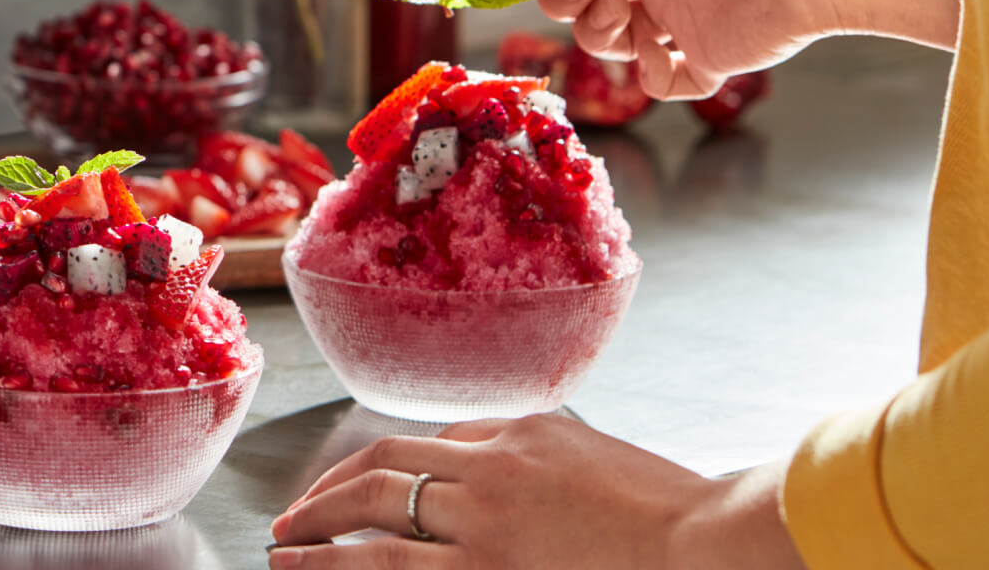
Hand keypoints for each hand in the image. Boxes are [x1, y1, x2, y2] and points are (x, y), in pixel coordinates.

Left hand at [268, 413, 805, 568]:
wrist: (705, 539)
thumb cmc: (666, 507)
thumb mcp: (593, 459)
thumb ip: (533, 457)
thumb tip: (477, 464)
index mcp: (521, 432)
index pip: (431, 443)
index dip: (381, 466)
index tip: (356, 486)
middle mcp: (492, 468)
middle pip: (386, 467)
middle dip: (331, 490)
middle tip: (294, 514)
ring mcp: (486, 521)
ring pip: (378, 516)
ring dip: (320, 530)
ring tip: (283, 545)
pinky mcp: (489, 568)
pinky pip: (399, 568)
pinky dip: (349, 566)